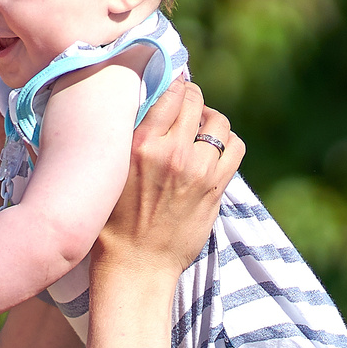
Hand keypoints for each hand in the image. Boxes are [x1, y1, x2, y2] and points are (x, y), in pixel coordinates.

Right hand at [94, 78, 239, 278]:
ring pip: (219, 122)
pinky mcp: (216, 188)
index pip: (170, 93)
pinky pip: (234, 148)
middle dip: (191, 97)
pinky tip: (214, 149)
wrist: (137, 264)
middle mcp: (173, 153)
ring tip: (200, 128)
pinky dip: (227, 142)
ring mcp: (199, 171)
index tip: (172, 85)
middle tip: (185, 103)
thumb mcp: (111, 171)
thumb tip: (149, 102)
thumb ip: (131, 136)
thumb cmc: (114, 220)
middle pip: (195, 101)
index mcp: (141, 145)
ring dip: (210, 119)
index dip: (174, 83)